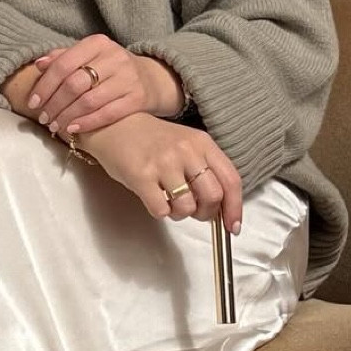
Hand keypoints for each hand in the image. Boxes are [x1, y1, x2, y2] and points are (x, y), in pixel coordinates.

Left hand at [27, 37, 182, 136]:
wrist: (151, 79)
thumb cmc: (111, 69)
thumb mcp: (90, 56)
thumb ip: (63, 57)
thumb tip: (38, 64)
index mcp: (98, 43)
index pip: (63, 64)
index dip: (45, 86)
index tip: (33, 103)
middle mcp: (114, 58)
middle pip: (74, 84)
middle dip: (54, 104)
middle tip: (44, 118)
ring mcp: (128, 78)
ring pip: (89, 101)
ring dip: (67, 116)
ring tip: (56, 126)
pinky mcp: (138, 98)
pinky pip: (108, 113)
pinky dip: (87, 123)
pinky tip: (74, 129)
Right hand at [72, 114, 242, 233]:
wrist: (115, 125)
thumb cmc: (151, 139)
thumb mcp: (186, 144)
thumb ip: (205, 169)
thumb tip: (222, 205)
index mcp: (202, 143)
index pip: (231, 180)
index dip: (235, 208)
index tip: (232, 225)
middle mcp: (186, 151)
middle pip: (213, 197)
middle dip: (206, 213)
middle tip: (195, 212)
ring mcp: (164, 163)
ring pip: (187, 207)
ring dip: (181, 213)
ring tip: (170, 202)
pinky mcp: (142, 176)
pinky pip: (162, 210)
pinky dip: (161, 212)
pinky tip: (155, 198)